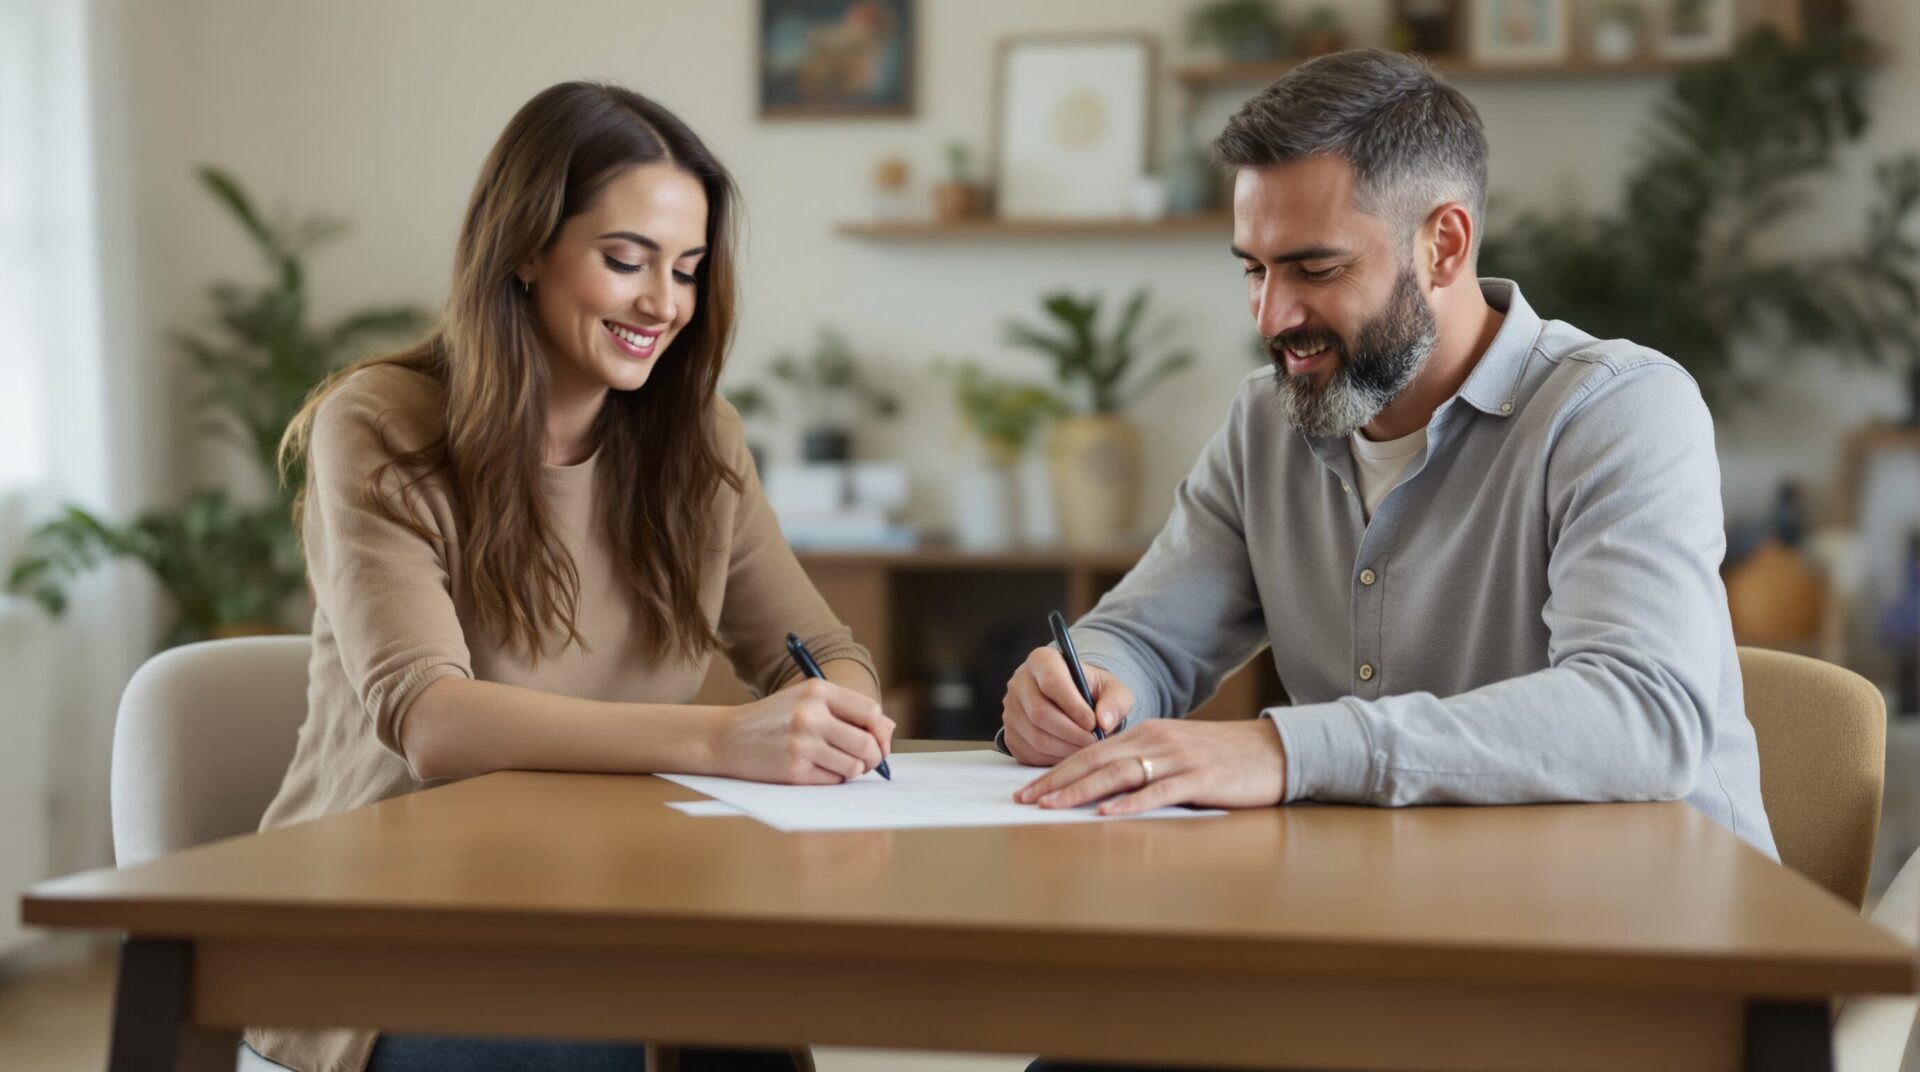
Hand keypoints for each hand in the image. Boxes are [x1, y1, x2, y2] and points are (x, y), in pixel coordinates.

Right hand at [717, 679, 894, 784]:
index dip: (881, 730)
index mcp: (817, 691)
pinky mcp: (793, 771)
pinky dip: (833, 778)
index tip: (880, 741)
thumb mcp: (807, 700)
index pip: (870, 712)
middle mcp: (810, 716)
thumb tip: (888, 728)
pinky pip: (833, 781)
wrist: (727, 737)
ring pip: (854, 766)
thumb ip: (848, 710)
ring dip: (853, 770)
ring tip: (838, 763)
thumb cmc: (774, 718)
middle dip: (875, 757)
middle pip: (867, 743)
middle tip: (870, 761)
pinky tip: (817, 769)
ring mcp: (801, 745)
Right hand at [1000, 646, 1133, 766]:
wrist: (1073, 702)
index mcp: (1042, 660)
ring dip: (1065, 749)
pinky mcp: (1010, 735)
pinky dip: (1054, 759)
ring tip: (1086, 748)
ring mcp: (1010, 710)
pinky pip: (1030, 753)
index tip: (1093, 723)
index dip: (1074, 706)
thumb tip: (1104, 722)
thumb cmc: (1092, 692)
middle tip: (1093, 741)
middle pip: (1040, 713)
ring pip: (1035, 737)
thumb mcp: (1112, 689)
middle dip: (1072, 733)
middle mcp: (1019, 682)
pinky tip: (1071, 753)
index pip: (1052, 682)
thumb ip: (1115, 702)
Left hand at [1013, 719, 1286, 815]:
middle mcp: (1157, 740)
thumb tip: (1105, 788)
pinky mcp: (1199, 778)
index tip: (1029, 788)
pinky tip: (1107, 813)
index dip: (1057, 770)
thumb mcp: (1178, 752)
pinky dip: (1130, 803)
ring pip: (1119, 774)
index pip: (1091, 752)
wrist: (1274, 752)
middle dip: (1057, 781)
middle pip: (1096, 760)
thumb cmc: (1225, 759)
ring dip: (1081, 791)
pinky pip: (1158, 791)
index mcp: (1148, 733)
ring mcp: (1177, 758)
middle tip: (1026, 799)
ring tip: (1053, 805)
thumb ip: (1145, 763)